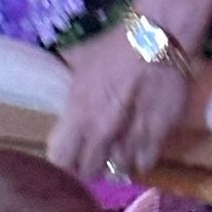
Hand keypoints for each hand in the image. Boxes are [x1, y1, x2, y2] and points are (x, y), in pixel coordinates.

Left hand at [48, 23, 191, 180]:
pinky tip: (138, 147)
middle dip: (88, 164)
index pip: (61, 159)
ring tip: (116, 151)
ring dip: (115, 163)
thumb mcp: (81, 57)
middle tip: (92, 153)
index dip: (63, 157)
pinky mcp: (158, 137)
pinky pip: (144, 164)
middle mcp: (102, 133)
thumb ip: (67, 73)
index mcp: (79, 114)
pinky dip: (140, 159)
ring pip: (118, 171)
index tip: (68, 150)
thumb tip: (53, 70)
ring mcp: (131, 139)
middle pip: (89, 171)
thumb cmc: (115, 46)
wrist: (158, 40)